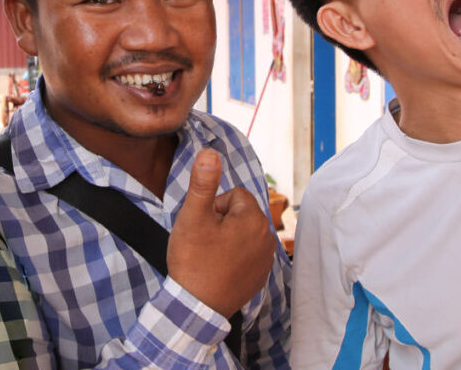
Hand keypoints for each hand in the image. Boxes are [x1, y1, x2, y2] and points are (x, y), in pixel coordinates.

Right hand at [168, 149, 275, 317]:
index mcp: (253, 218)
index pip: (233, 195)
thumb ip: (203, 182)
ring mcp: (267, 257)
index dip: (213, 207)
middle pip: (240, 213)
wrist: (196, 307)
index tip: (203, 226)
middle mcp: (267, 236)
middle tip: (204, 242)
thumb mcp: (193, 217)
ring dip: (228, 238)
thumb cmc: (193, 261)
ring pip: (243, 233)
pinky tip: (220, 269)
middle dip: (222, 222)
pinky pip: (248, 253)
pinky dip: (235, 257)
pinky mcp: (262, 274)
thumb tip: (210, 152)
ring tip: (211, 256)